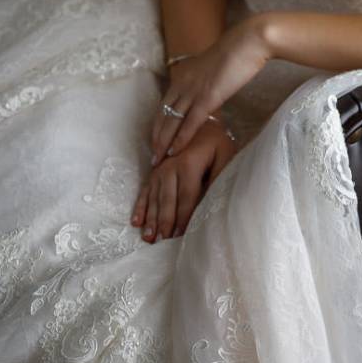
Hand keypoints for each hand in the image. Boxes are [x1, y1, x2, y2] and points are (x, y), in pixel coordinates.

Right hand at [131, 122, 235, 242]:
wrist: (199, 119)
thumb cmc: (216, 141)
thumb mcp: (225, 154)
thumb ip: (219, 176)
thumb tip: (214, 200)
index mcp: (189, 164)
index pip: (187, 197)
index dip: (184, 218)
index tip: (181, 236)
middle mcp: (170, 167)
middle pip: (167, 200)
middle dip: (164, 223)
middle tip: (161, 243)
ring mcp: (159, 168)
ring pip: (153, 198)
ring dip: (150, 219)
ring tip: (149, 238)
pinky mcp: (154, 170)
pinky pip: (144, 190)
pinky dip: (140, 207)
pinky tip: (136, 222)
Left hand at [151, 18, 269, 166]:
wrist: (247, 42)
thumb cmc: (237, 53)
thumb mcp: (213, 68)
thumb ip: (206, 81)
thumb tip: (208, 93)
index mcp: (184, 75)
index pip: (164, 104)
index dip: (158, 124)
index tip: (155, 139)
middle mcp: (183, 83)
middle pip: (163, 115)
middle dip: (156, 137)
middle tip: (153, 157)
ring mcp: (193, 91)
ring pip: (172, 121)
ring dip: (164, 143)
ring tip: (159, 160)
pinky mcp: (207, 98)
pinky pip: (189, 122)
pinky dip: (180, 139)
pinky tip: (175, 151)